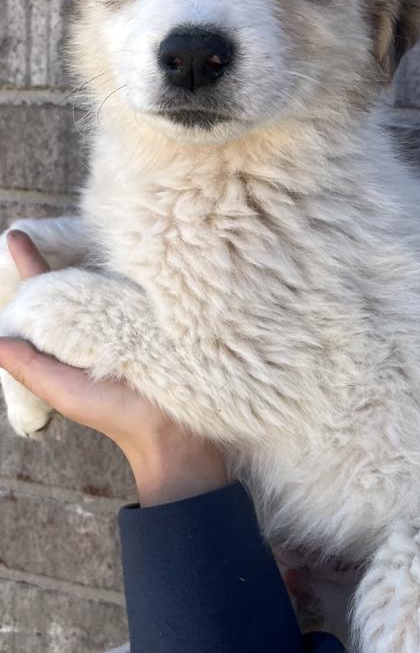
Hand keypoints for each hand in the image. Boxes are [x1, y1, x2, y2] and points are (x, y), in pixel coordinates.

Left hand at [0, 230, 228, 505]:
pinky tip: (136, 245)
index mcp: (73, 336)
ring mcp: (130, 311)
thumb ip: (29, 366)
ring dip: (96, 251)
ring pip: (107, 274)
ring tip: (92, 220)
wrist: (170, 432)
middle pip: (73, 277)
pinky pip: (143, 281)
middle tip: (40, 224)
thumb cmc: (114, 414)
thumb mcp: (64, 390)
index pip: (45, 292)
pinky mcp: (159, 310)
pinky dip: (135, 265)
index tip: (16, 235)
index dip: (31, 264)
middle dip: (58, 250)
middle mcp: (99, 319)